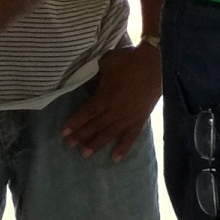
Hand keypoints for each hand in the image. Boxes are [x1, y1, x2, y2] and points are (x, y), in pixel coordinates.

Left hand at [66, 39, 162, 160]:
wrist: (155, 62)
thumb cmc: (128, 60)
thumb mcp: (105, 63)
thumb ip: (94, 76)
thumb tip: (85, 86)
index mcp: (105, 96)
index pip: (86, 112)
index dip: (74, 123)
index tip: (64, 132)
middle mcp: (115, 110)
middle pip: (95, 125)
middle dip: (81, 136)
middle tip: (69, 146)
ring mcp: (128, 116)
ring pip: (110, 133)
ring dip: (97, 144)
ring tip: (85, 154)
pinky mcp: (140, 119)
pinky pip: (131, 136)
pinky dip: (123, 147)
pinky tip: (115, 158)